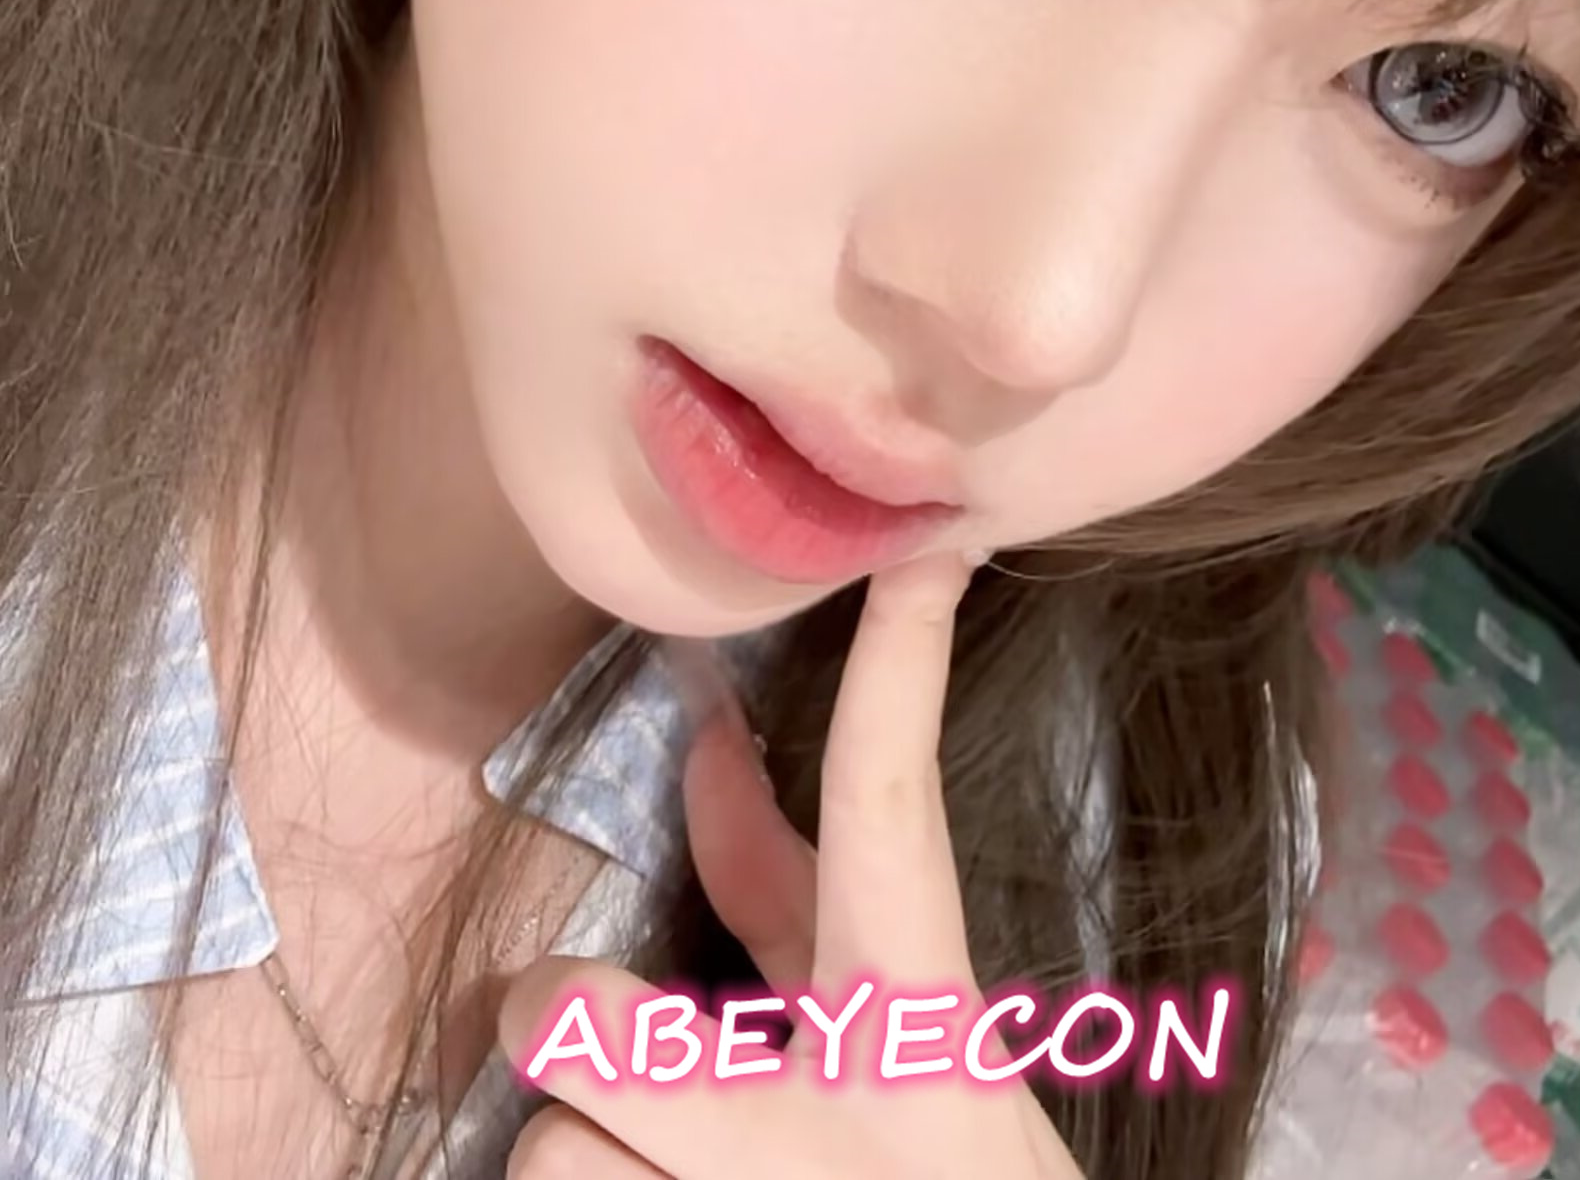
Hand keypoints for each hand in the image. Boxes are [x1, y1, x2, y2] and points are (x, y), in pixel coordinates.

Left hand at [498, 551, 1086, 1177]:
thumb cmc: (940, 1178)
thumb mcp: (899, 1048)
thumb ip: (793, 908)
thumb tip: (713, 745)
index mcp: (916, 1039)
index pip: (899, 820)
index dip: (902, 678)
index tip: (923, 558)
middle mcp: (841, 1128)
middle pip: (568, 1018)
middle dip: (568, 1036)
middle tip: (637, 1080)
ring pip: (543, 1159)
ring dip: (596, 1176)